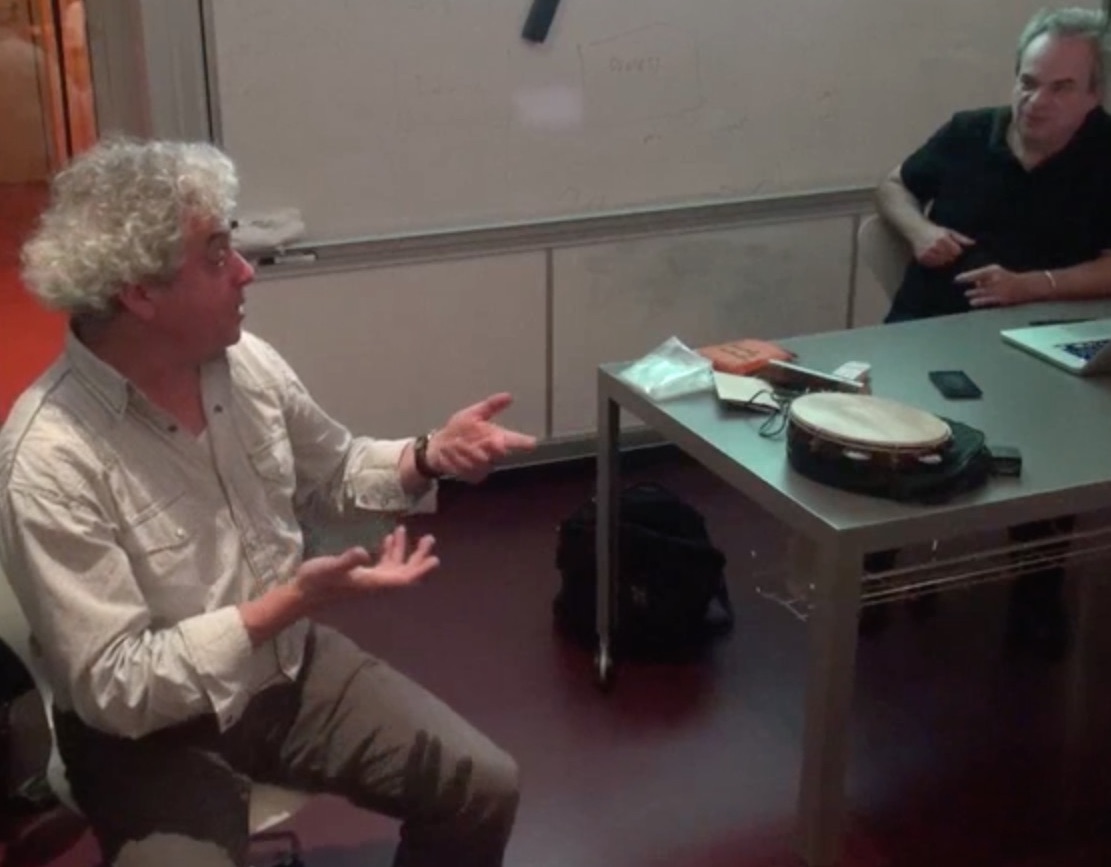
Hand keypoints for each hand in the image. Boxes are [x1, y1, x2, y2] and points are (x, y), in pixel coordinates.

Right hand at [293, 527, 438, 604]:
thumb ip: (347, 560)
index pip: (404, 578)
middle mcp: (376, 583)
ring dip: (404, 551)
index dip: (420, 569)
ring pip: (395, 567)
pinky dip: (389, 552)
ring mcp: (369, 580)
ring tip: (405, 530)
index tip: (435, 559)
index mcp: (373, 582)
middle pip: (405, 572)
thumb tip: (363, 552)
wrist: (301, 594)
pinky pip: (383, 565)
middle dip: (418, 557)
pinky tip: (388, 538)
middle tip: (430, 539)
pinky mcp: (361, 577)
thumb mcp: (330, 567)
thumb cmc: (315, 581)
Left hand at [428, 392, 536, 482]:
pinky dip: (457, 459)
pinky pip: (469, 470)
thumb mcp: (473, 414)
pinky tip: (450, 453)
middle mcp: (494, 453)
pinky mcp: (473, 476)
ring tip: (455, 443)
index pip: (517, 441)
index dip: (525, 443)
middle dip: (490, 446)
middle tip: (482, 439)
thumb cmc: (459, 429)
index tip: (532, 443)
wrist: (438, 445)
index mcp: (498, 437)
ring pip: (481, 461)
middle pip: (500, 452)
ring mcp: (485, 466)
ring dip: (466, 450)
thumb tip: (509, 396)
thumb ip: (491, 406)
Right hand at [910, 223, 974, 267]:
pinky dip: (935, 263)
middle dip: (951, 257)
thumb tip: (973, 243)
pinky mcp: (921, 258)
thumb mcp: (949, 231)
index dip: (957, 252)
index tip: (955, 250)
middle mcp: (935, 246)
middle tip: (947, 252)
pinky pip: (933, 265)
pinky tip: (934, 257)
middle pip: (949, 258)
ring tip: (941, 254)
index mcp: (943, 238)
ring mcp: (927, 253)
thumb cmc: (935, 230)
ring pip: (941, 263)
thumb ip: (961, 238)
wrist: (916, 230)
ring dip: (943, 260)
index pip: (956, 252)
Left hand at [957, 264, 1041, 307]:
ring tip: (966, 294)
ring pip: (980, 292)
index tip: (956, 279)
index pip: (975, 273)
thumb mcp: (997, 272)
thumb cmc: (1011, 278)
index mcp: (994, 270)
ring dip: (972, 293)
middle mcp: (995, 279)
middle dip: (966, 285)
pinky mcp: (1001, 299)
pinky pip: (987, 300)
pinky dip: (979, 301)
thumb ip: (984, 276)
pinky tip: (972, 302)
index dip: (964, 277)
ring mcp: (998, 289)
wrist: (1028, 286)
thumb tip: (973, 282)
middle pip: (976, 282)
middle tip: (956, 287)